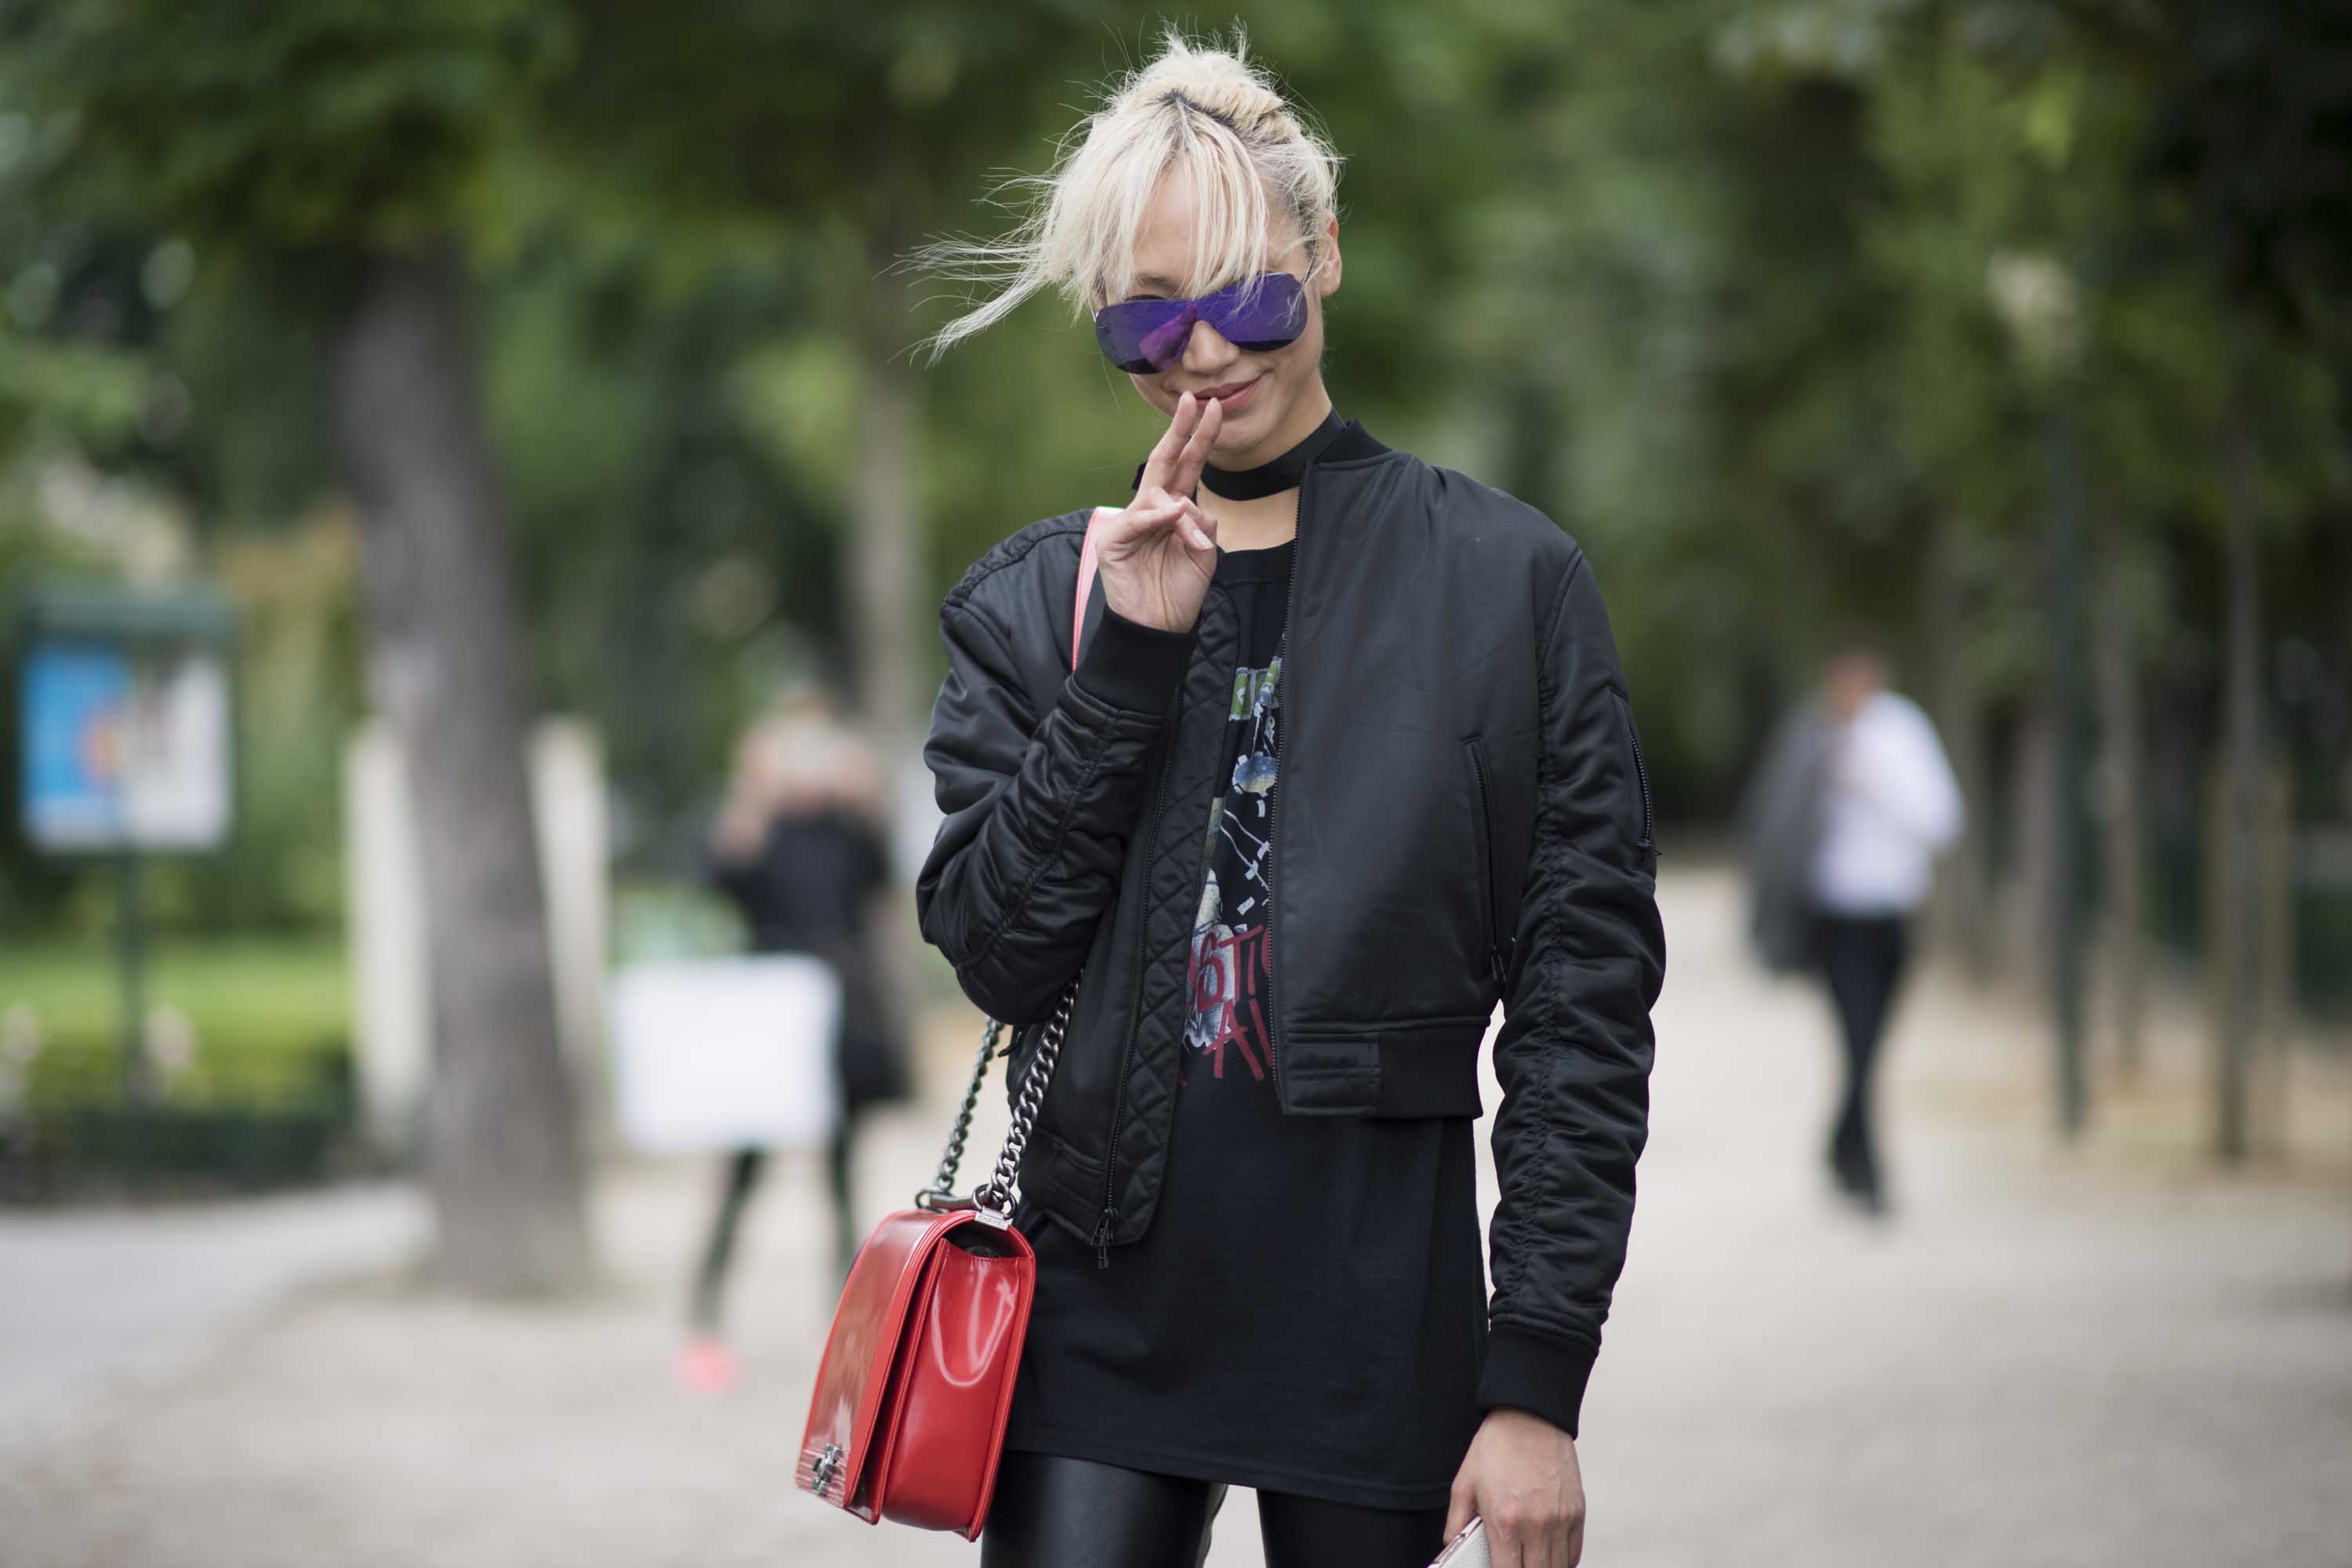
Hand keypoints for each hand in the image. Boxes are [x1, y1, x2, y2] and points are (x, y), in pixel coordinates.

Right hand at [1095, 392, 1221, 633]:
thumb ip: (1202, 525)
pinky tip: (1171, 518)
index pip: (1185, 465)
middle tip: (1195, 400)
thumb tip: (1188, 506)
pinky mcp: (1113, 541)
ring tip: (1194, 546)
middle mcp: (1151, 510)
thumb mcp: (1204, 555)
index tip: (1210, 408)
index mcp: (1173, 510)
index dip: (1197, 437)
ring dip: (1183, 517)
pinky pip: (1139, 519)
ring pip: (1160, 497)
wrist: (1159, 629)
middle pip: (1165, 462)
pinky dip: (1158, 518)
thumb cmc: (1179, 591)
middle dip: (1181, 431)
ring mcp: (1130, 523)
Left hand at [1445, 1408, 1585, 1567]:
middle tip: (1511, 1562)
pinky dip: (1562, 1561)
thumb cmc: (1496, 1448)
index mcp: (1505, 1520)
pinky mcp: (1577, 1512)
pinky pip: (1573, 1553)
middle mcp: (1536, 1525)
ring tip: (1528, 1561)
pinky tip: (1547, 1557)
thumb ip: (1456, 1523)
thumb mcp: (1464, 1484)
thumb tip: (1452, 1547)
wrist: (1530, 1416)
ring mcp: (1561, 1520)